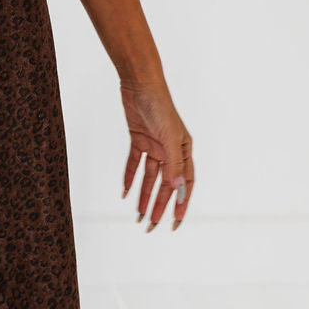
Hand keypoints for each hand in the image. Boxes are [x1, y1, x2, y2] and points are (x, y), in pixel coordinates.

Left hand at [119, 77, 193, 230]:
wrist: (140, 83)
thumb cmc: (160, 105)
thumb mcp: (168, 136)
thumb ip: (173, 162)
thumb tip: (177, 187)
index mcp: (184, 150)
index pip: (184, 183)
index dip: (180, 203)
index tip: (175, 222)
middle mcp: (170, 150)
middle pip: (165, 184)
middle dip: (159, 205)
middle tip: (152, 225)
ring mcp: (154, 145)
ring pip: (149, 177)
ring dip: (144, 195)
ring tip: (138, 215)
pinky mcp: (139, 139)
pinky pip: (134, 163)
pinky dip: (129, 177)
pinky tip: (124, 191)